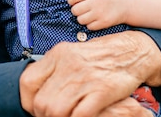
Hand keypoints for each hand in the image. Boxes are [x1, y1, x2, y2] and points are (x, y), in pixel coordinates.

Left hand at [19, 31, 160, 116]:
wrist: (133, 50)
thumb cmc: (100, 56)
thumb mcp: (71, 55)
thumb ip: (53, 69)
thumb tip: (37, 89)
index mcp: (58, 54)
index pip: (28, 81)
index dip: (28, 101)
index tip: (35, 108)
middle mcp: (68, 64)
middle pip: (41, 102)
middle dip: (45, 115)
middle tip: (54, 116)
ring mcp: (85, 77)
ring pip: (56, 111)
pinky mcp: (102, 90)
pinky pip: (80, 115)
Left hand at [68, 0, 130, 29]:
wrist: (127, 4)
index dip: (70, 0)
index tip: (74, 2)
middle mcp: (96, 2)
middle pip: (75, 10)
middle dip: (76, 10)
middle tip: (82, 9)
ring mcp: (100, 13)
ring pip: (80, 20)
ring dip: (82, 18)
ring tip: (88, 14)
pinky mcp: (104, 23)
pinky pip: (89, 27)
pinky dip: (90, 24)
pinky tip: (95, 19)